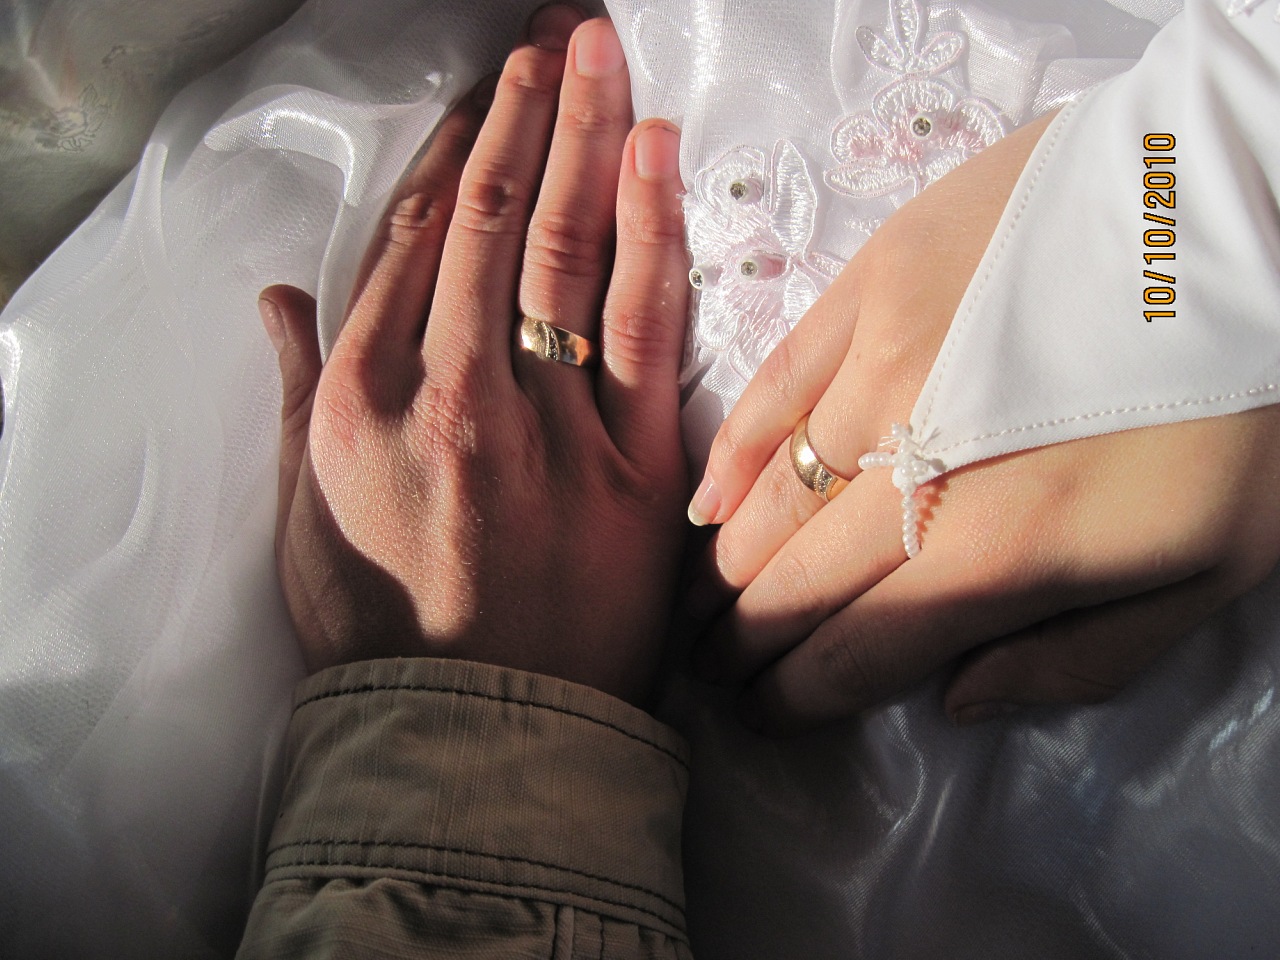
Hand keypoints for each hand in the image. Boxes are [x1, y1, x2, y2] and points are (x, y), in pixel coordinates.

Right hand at [258, 8, 689, 706]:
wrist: (474, 735)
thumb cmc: (381, 630)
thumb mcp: (307, 511)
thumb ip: (294, 393)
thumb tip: (281, 300)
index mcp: (364, 399)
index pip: (414, 242)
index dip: (456, 155)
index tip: (485, 97)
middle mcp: (453, 392)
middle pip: (496, 223)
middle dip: (528, 115)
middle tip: (556, 38)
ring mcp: (548, 426)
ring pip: (569, 253)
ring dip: (588, 141)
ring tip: (603, 58)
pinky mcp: (632, 469)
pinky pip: (646, 333)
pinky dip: (651, 236)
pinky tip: (657, 158)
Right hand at [684, 112, 1279, 732]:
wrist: (1244, 208)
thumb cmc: (1245, 400)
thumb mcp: (1213, 567)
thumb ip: (1080, 659)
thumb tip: (956, 699)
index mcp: (1003, 550)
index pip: (858, 648)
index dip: (797, 696)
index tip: (764, 714)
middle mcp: (917, 465)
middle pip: (796, 579)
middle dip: (745, 640)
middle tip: (718, 669)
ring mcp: (884, 365)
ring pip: (772, 491)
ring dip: (730, 563)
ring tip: (707, 602)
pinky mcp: (872, 284)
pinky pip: (774, 385)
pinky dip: (733, 455)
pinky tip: (710, 502)